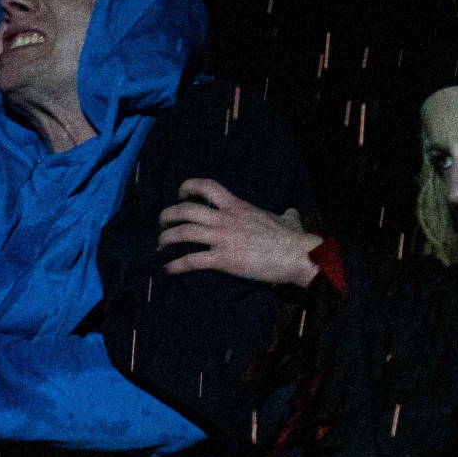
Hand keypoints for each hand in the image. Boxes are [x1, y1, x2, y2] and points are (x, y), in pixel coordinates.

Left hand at [157, 178, 321, 286]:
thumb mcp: (287, 218)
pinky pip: (192, 260)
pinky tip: (167, 269)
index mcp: (237, 206)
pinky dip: (176, 265)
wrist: (297, 255)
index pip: (207, 187)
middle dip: (167, 215)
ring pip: (183, 232)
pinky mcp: (223, 260)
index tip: (180, 194)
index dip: (188, 187)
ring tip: (159, 245)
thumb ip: (285, 214)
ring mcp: (222, 238)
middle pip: (186, 210)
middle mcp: (225, 219)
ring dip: (166, 238)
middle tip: (162, 224)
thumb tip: (291, 214)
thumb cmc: (293, 238)